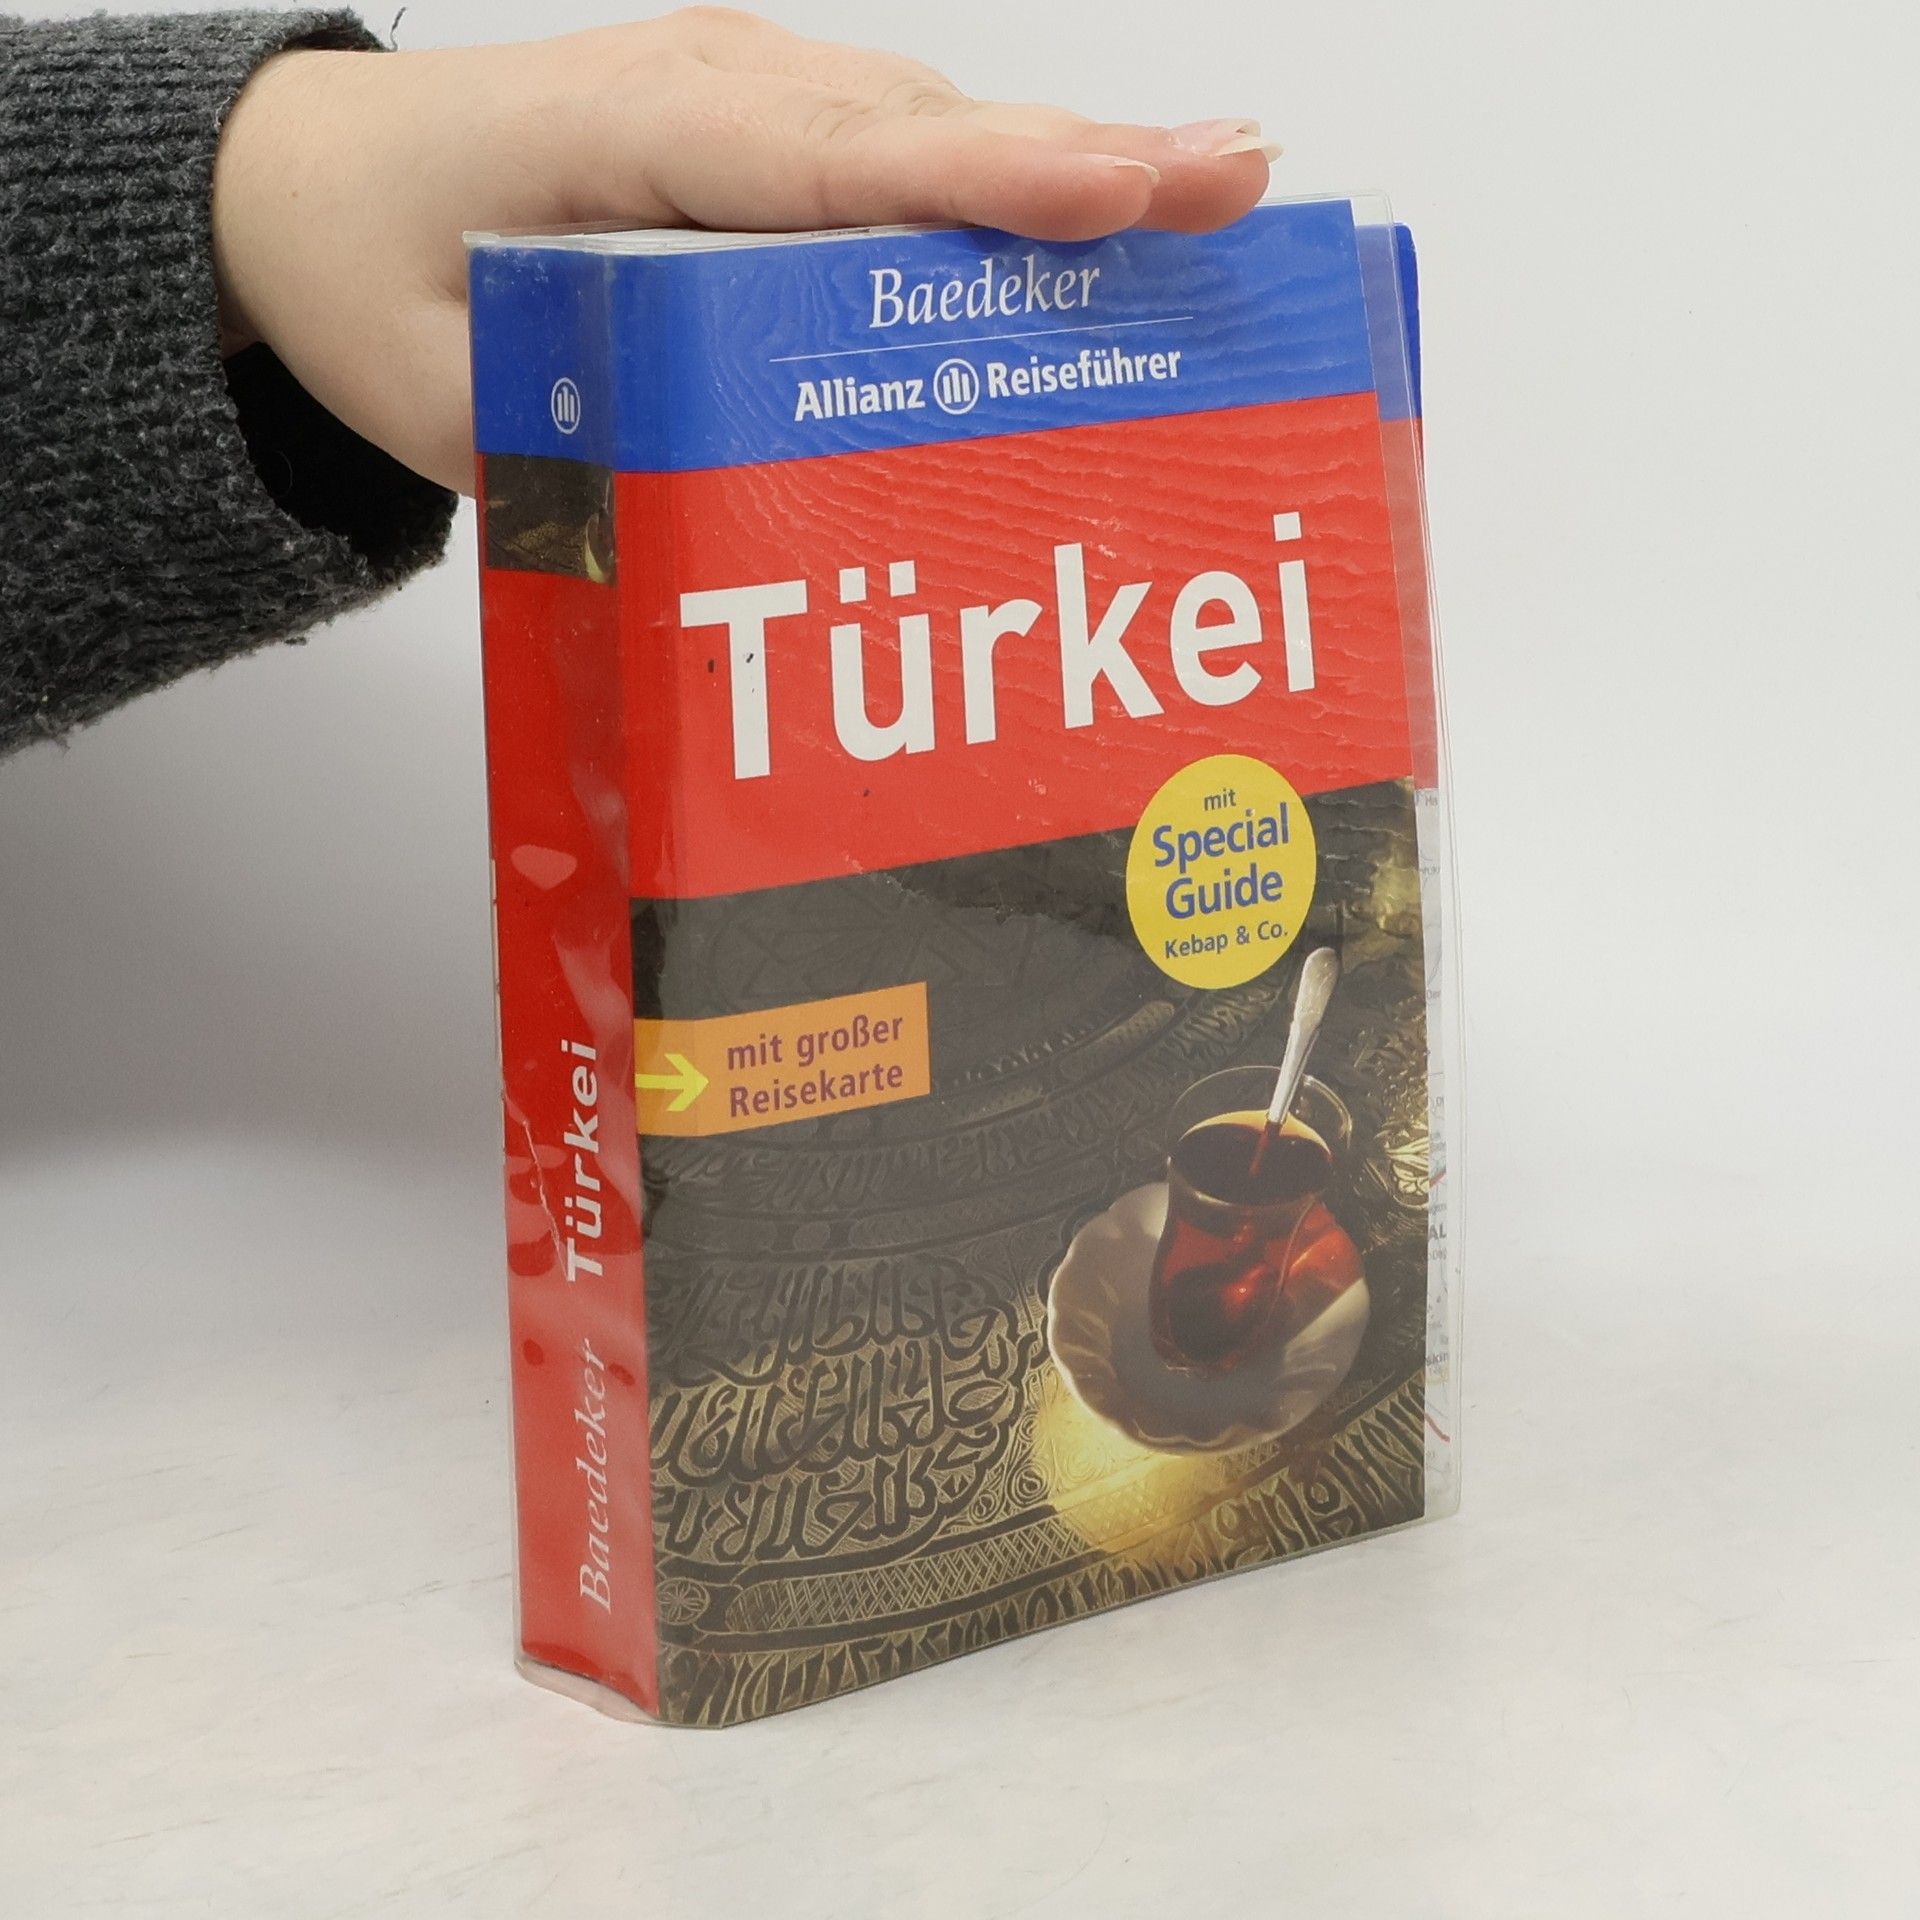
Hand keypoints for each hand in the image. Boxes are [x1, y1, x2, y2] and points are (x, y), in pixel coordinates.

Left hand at [211, 7, 1277, 494]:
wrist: (313, 182)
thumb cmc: (375, 267)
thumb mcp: (447, 393)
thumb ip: (572, 446)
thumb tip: (719, 522)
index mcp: (637, 140)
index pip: (837, 160)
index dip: (986, 180)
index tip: (1120, 190)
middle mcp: (717, 96)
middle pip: (928, 129)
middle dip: (1093, 160)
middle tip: (1245, 182)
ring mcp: (752, 102)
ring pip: (934, 133)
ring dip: (1075, 171)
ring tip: (1218, 200)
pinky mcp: (770, 135)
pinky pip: (905, 157)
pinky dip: (1009, 191)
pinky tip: (1105, 222)